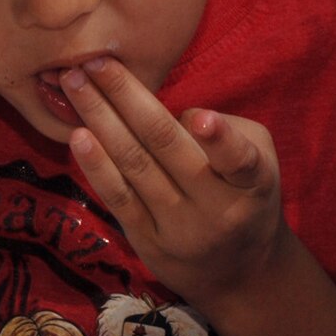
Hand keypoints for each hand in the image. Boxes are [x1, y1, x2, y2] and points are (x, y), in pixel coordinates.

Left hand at [62, 56, 286, 309]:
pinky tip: (78, 135)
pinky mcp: (148, 241)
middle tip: (94, 61)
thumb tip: (175, 112)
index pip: (239, 160)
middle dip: (126, 98)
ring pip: (135, 166)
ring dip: (100, 119)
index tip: (200, 119)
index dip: (220, 139)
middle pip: (166, 146)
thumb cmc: (248, 198)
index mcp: (252, 182)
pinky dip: (96, 165)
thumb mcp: (262, 162)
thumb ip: (228, 131)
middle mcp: (216, 207)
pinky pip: (118, 198)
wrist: (239, 274)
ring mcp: (178, 228)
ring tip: (73, 83)